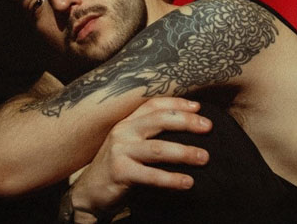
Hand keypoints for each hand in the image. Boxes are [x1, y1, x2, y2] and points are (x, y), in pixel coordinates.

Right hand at [67, 98, 211, 219]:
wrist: (88, 193)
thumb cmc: (117, 167)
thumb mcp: (130, 145)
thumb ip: (150, 135)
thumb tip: (188, 128)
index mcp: (126, 122)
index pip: (153, 105)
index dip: (177, 103)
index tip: (199, 107)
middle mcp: (122, 132)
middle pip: (158, 120)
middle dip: (186, 122)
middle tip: (208, 127)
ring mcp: (119, 152)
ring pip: (158, 148)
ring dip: (184, 152)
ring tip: (205, 157)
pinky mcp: (119, 172)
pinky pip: (150, 175)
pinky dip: (171, 179)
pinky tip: (187, 182)